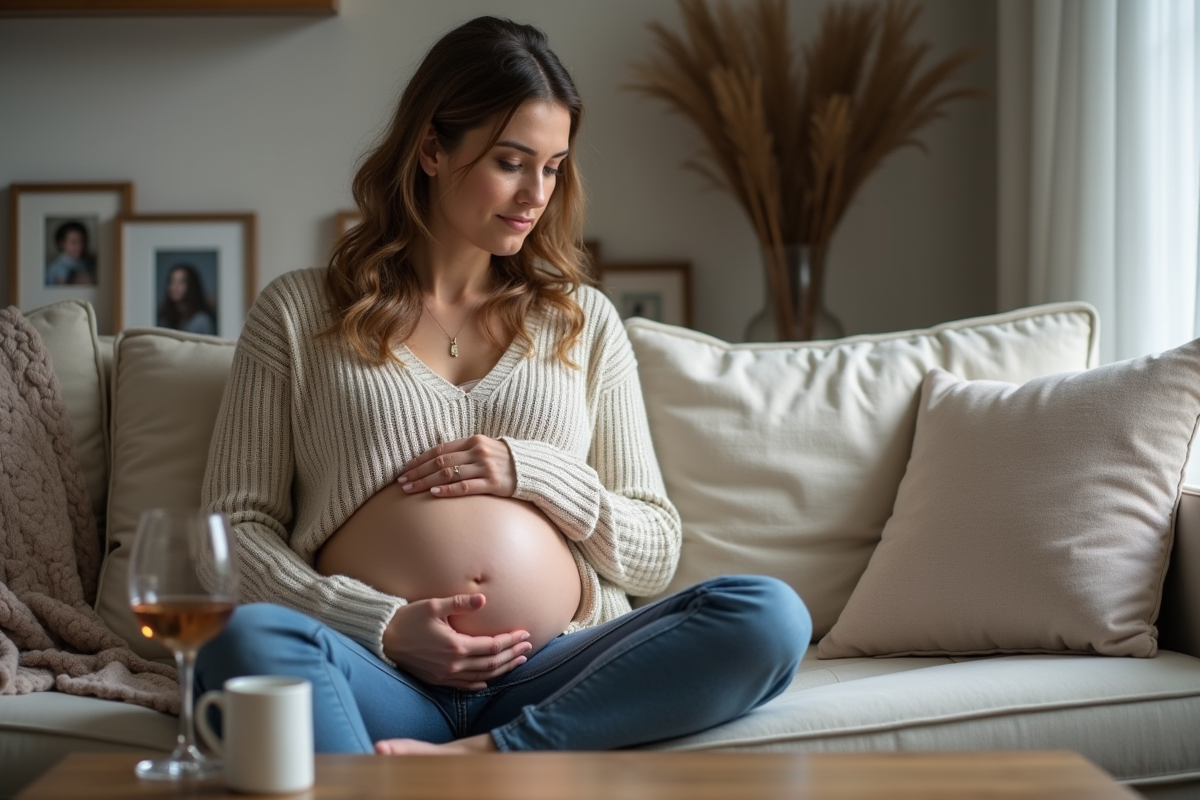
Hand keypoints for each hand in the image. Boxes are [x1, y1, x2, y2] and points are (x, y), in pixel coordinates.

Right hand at [383, 594, 531, 689]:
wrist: (384, 639)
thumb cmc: (408, 619)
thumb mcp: (434, 606)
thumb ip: (460, 603)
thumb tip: (483, 599)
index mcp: (455, 646)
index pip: (492, 646)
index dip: (511, 640)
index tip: (525, 634)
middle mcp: (453, 665)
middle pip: (491, 663)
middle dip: (512, 655)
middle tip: (528, 647)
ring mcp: (445, 676)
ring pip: (482, 676)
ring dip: (502, 669)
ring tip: (518, 661)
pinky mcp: (437, 680)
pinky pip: (464, 686)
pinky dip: (480, 683)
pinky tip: (489, 679)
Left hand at [398, 435, 516, 497]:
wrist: (532, 469)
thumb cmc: (504, 460)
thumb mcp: (484, 448)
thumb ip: (464, 451)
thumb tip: (437, 458)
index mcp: (473, 441)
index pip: (440, 450)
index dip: (420, 459)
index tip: (405, 468)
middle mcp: (478, 452)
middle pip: (440, 462)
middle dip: (418, 472)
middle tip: (402, 482)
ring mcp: (485, 468)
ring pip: (449, 474)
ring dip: (426, 482)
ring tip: (411, 489)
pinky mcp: (493, 484)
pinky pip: (466, 487)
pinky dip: (448, 490)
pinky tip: (435, 493)